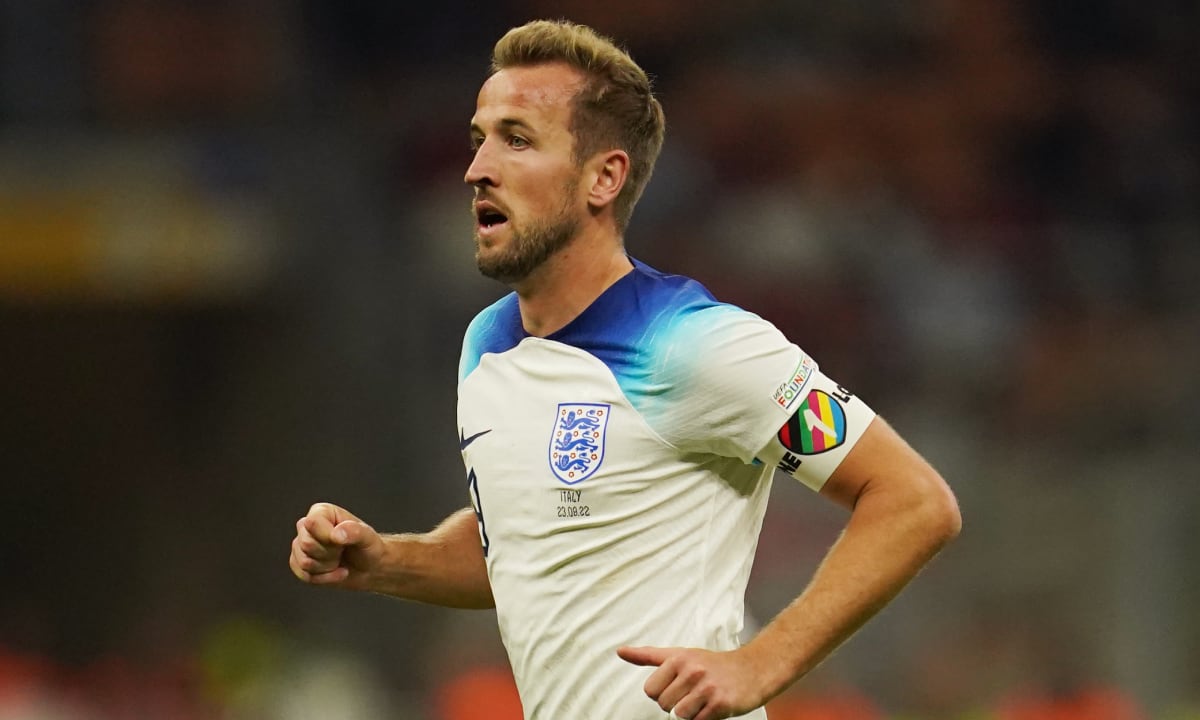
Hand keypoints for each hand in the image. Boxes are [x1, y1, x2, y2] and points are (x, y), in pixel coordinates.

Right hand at [288, 502, 382, 590]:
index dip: (328, 538)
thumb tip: (336, 534)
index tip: (343, 542)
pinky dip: (323, 578)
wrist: (370, 568)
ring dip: (327, 567)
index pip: (312, 523)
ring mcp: (302, 545)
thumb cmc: (369, 548)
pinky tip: (335, 572)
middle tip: (343, 551)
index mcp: (323, 512)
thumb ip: (354, 531)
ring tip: (339, 560)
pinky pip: (303, 575)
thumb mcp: (368, 537)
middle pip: (306, 544)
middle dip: (329, 554)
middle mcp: (308, 526)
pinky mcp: (300, 563)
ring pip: (304, 562)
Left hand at [617, 645, 768, 719]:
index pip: (650, 690)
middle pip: (664, 705)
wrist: (751, 670)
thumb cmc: (712, 664)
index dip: (662, 693)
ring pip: (679, 715)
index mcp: (678, 658)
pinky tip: (711, 707)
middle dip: (675, 705)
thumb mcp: (679, 654)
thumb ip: (648, 656)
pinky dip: (702, 719)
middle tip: (691, 695)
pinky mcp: (720, 704)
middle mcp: (692, 670)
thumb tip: (620, 651)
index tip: (677, 687)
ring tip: (701, 702)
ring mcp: (706, 688)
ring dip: (689, 714)